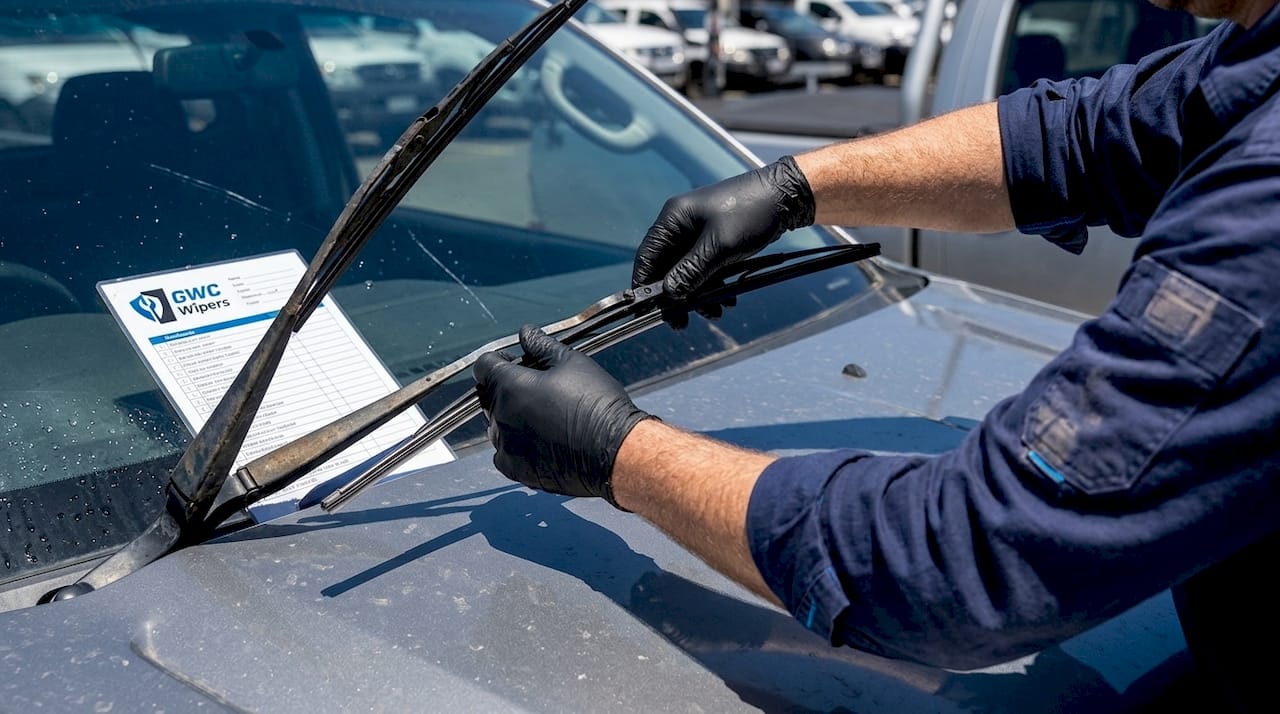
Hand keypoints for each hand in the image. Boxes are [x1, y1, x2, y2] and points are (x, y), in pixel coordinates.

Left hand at [473, 325, 651, 508]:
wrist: (614, 451)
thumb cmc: (596, 403)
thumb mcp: (572, 363)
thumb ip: (542, 346)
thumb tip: (526, 332)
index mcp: (510, 386)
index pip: (484, 366)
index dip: (498, 359)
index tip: (515, 362)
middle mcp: (501, 416)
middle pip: (489, 395)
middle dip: (505, 387)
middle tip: (536, 387)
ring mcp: (506, 446)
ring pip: (496, 424)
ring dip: (510, 416)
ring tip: (542, 415)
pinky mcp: (516, 469)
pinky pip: (504, 453)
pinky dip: (515, 444)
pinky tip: (540, 439)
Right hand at [633, 155, 815, 300]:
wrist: (786, 196)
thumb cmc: (751, 211)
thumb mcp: (719, 246)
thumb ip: (692, 271)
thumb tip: (670, 294)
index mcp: (674, 218)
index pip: (648, 255)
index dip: (645, 284)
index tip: (648, 310)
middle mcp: (682, 224)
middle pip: (668, 267)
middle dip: (677, 295)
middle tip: (682, 322)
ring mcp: (699, 232)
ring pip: (689, 271)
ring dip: (699, 294)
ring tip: (716, 312)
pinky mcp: (716, 240)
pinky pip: (706, 268)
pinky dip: (714, 285)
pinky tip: (727, 300)